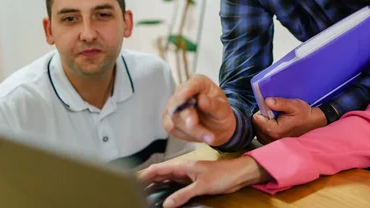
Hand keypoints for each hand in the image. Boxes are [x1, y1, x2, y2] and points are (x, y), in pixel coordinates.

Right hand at [139, 156, 270, 206]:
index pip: (157, 169)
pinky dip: (166, 191)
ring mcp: (187, 176)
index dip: (143, 175)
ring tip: (144, 196)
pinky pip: (175, 187)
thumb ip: (183, 194)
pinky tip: (162, 199)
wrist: (238, 175)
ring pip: (166, 181)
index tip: (131, 182)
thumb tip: (166, 204)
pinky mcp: (192, 183)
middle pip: (159, 175)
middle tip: (134, 192)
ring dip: (156, 187)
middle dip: (146, 183)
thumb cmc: (223, 174)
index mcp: (182, 165)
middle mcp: (182, 169)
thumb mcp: (201, 185)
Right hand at [163, 74, 235, 145]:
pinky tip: (201, 137)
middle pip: (178, 103)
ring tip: (210, 138)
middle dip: (187, 116)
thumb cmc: (220, 112)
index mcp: (199, 83)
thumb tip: (202, 100)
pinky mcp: (169, 120)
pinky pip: (172, 128)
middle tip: (195, 124)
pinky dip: (187, 135)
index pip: (191, 84)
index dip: (186, 90)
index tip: (184, 96)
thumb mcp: (223, 109)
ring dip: (192, 130)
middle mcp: (182, 91)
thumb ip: (214, 104)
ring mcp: (173, 106)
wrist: (217, 127)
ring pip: (175, 119)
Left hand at [252, 97, 326, 144]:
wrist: (314, 123)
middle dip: (262, 117)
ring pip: (258, 130)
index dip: (261, 111)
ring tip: (276, 119)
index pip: (255, 119)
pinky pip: (262, 135)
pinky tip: (276, 125)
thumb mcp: (293, 105)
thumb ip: (279, 103)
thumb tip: (266, 101)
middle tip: (275, 113)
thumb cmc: (304, 114)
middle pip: (255, 125)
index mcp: (274, 130)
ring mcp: (272, 143)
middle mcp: (271, 139)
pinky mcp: (273, 143)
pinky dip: (266, 129)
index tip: (271, 108)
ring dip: (264, 123)